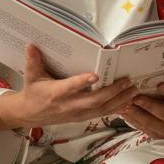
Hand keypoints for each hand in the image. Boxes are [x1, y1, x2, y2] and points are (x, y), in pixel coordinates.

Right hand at [0, 44, 137, 130]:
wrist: (30, 114)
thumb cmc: (33, 92)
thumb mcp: (31, 76)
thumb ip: (34, 61)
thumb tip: (31, 45)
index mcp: (56, 93)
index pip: (71, 87)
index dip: (82, 83)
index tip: (96, 75)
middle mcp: (69, 105)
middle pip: (93, 101)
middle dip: (112, 92)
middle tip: (128, 81)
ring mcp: (77, 114)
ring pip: (101, 109)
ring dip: (119, 100)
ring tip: (134, 91)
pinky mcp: (82, 118)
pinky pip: (102, 114)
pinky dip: (116, 109)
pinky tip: (128, 102)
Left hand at [114, 81, 163, 139]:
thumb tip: (153, 76)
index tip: (160, 84)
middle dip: (149, 105)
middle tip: (136, 97)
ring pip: (151, 123)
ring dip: (137, 113)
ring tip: (126, 105)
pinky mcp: (156, 136)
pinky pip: (142, 128)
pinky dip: (132, 120)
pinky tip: (124, 112)